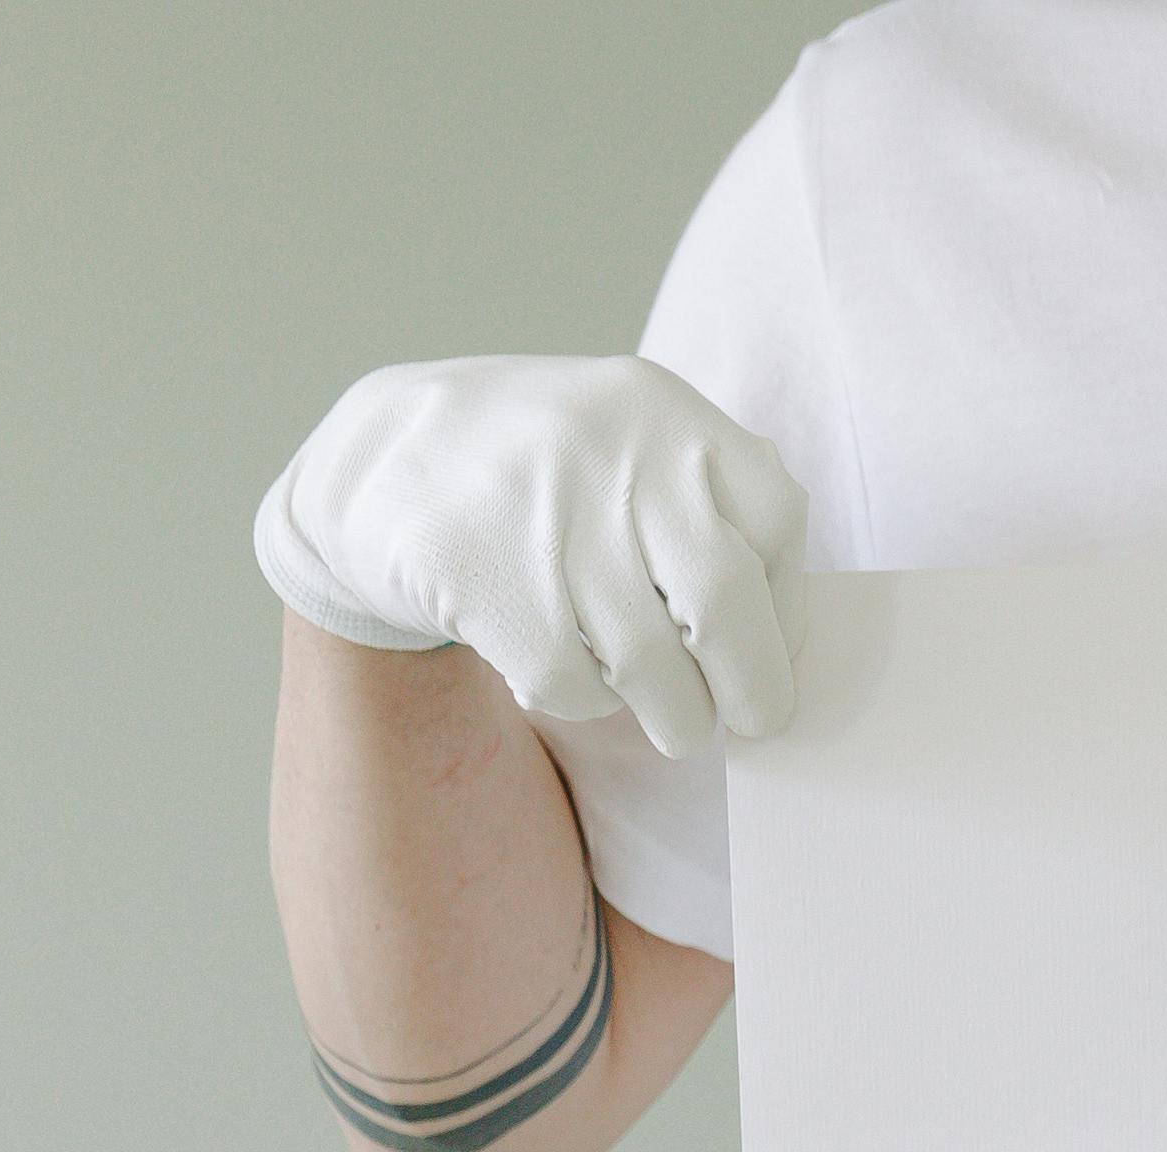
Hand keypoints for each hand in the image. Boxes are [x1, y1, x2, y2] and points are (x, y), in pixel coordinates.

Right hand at [253, 354, 808, 761]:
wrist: (380, 461)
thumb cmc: (539, 478)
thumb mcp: (628, 442)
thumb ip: (709, 510)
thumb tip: (785, 644)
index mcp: (669, 414)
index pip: (775, 520)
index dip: (787, 608)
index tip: (772, 652)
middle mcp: (618, 455)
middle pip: (725, 606)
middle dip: (751, 689)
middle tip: (750, 722)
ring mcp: (551, 518)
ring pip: (654, 667)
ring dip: (671, 712)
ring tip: (658, 705)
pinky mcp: (493, 583)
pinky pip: (577, 688)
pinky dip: (583, 701)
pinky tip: (562, 669)